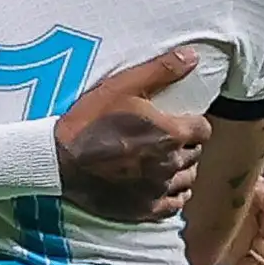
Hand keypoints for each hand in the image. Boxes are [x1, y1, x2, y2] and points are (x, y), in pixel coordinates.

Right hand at [56, 47, 210, 223]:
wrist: (60, 159)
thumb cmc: (90, 120)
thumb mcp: (123, 86)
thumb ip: (162, 70)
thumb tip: (193, 56)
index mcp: (171, 133)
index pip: (203, 130)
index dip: (193, 124)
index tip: (180, 121)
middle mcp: (170, 163)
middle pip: (195, 154)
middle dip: (186, 145)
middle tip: (168, 139)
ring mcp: (159, 188)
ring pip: (187, 180)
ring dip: (181, 169)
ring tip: (165, 161)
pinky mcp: (146, 208)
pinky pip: (175, 204)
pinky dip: (174, 194)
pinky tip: (162, 185)